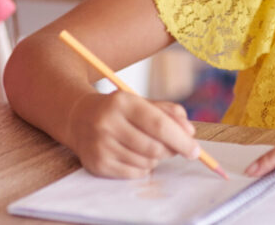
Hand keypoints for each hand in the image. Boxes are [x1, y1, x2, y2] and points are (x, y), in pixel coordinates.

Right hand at [66, 90, 200, 177]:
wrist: (79, 118)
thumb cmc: (118, 111)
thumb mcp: (141, 102)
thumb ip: (168, 113)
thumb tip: (189, 132)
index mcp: (122, 102)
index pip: (158, 124)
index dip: (180, 140)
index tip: (195, 151)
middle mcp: (107, 123)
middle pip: (154, 148)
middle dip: (170, 151)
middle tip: (174, 148)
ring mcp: (100, 145)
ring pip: (145, 163)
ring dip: (155, 159)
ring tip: (148, 147)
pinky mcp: (97, 163)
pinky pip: (133, 174)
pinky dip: (142, 168)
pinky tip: (135, 155)